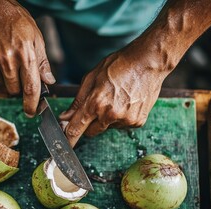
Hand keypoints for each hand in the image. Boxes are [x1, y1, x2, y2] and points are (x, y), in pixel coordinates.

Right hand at [0, 0, 54, 116]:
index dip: (32, 103)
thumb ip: (42, 62)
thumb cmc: (16, 21)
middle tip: (21, 71)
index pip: (30, 88)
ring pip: (4, 85)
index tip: (32, 112)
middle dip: (20, 87)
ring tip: (9, 59)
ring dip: (9, 79)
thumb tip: (49, 81)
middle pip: (15, 90)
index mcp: (24, 55)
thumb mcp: (36, 37)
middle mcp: (6, 61)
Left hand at [58, 0, 210, 146]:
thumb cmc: (118, 65)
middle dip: (89, 123)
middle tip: (97, 106)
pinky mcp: (137, 122)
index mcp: (95, 103)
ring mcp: (125, 120)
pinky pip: (122, 125)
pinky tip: (127, 102)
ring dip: (107, 118)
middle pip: (91, 132)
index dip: (67, 139)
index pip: (75, 129)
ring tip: (116, 98)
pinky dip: (121, 117)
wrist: (147, 62)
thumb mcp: (91, 78)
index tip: (62, 145)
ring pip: (107, 127)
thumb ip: (77, 102)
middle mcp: (110, 115)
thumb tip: (65, 118)